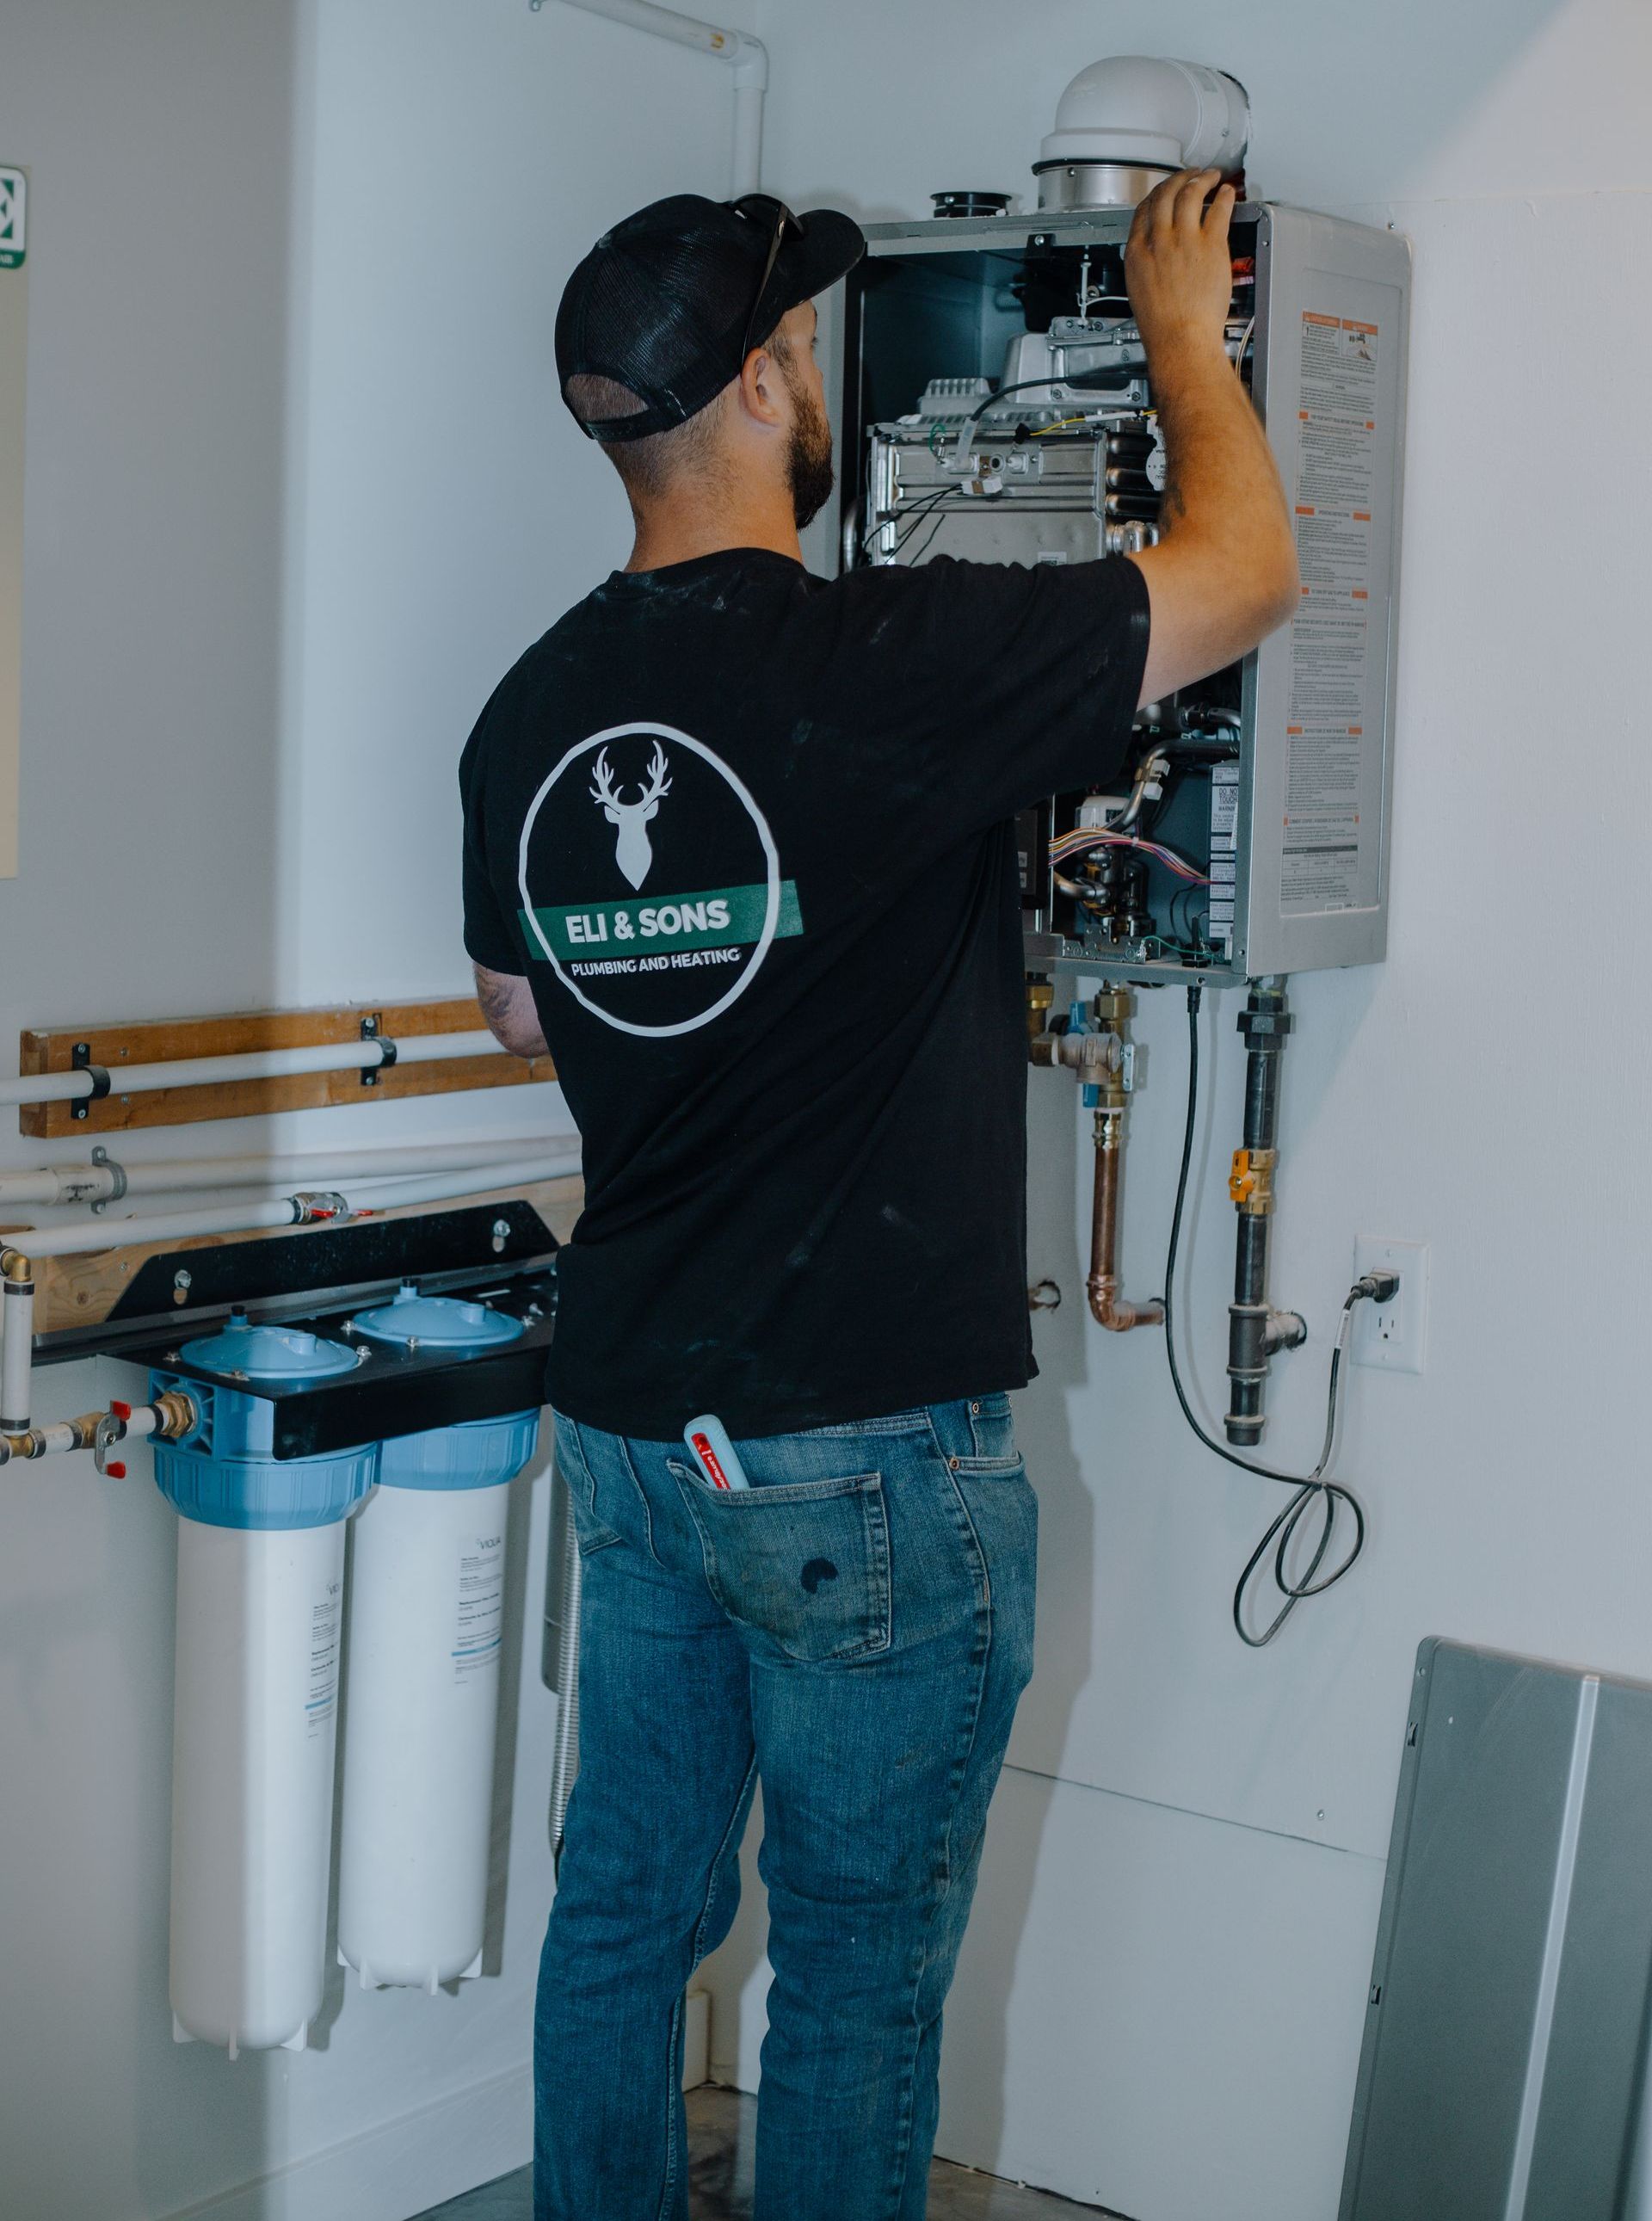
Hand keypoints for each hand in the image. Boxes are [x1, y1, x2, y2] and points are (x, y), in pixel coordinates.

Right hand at [1125, 170, 1235, 361]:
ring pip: (1190, 194)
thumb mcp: (1140, 290)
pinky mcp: (1211, 246)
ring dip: (1201, 180)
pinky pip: (1219, 210)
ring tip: (1210, 176)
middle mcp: (1159, 241)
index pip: (1144, 209)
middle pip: (1165, 195)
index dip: (1156, 194)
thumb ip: (1146, 264)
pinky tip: (1228, 193)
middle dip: (1178, 179)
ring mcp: (1185, 241)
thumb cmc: (1163, 326)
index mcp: (1138, 253)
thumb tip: (1154, 253)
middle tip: (1190, 175)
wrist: (1180, 340)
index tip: (1165, 191)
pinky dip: (1225, 197)